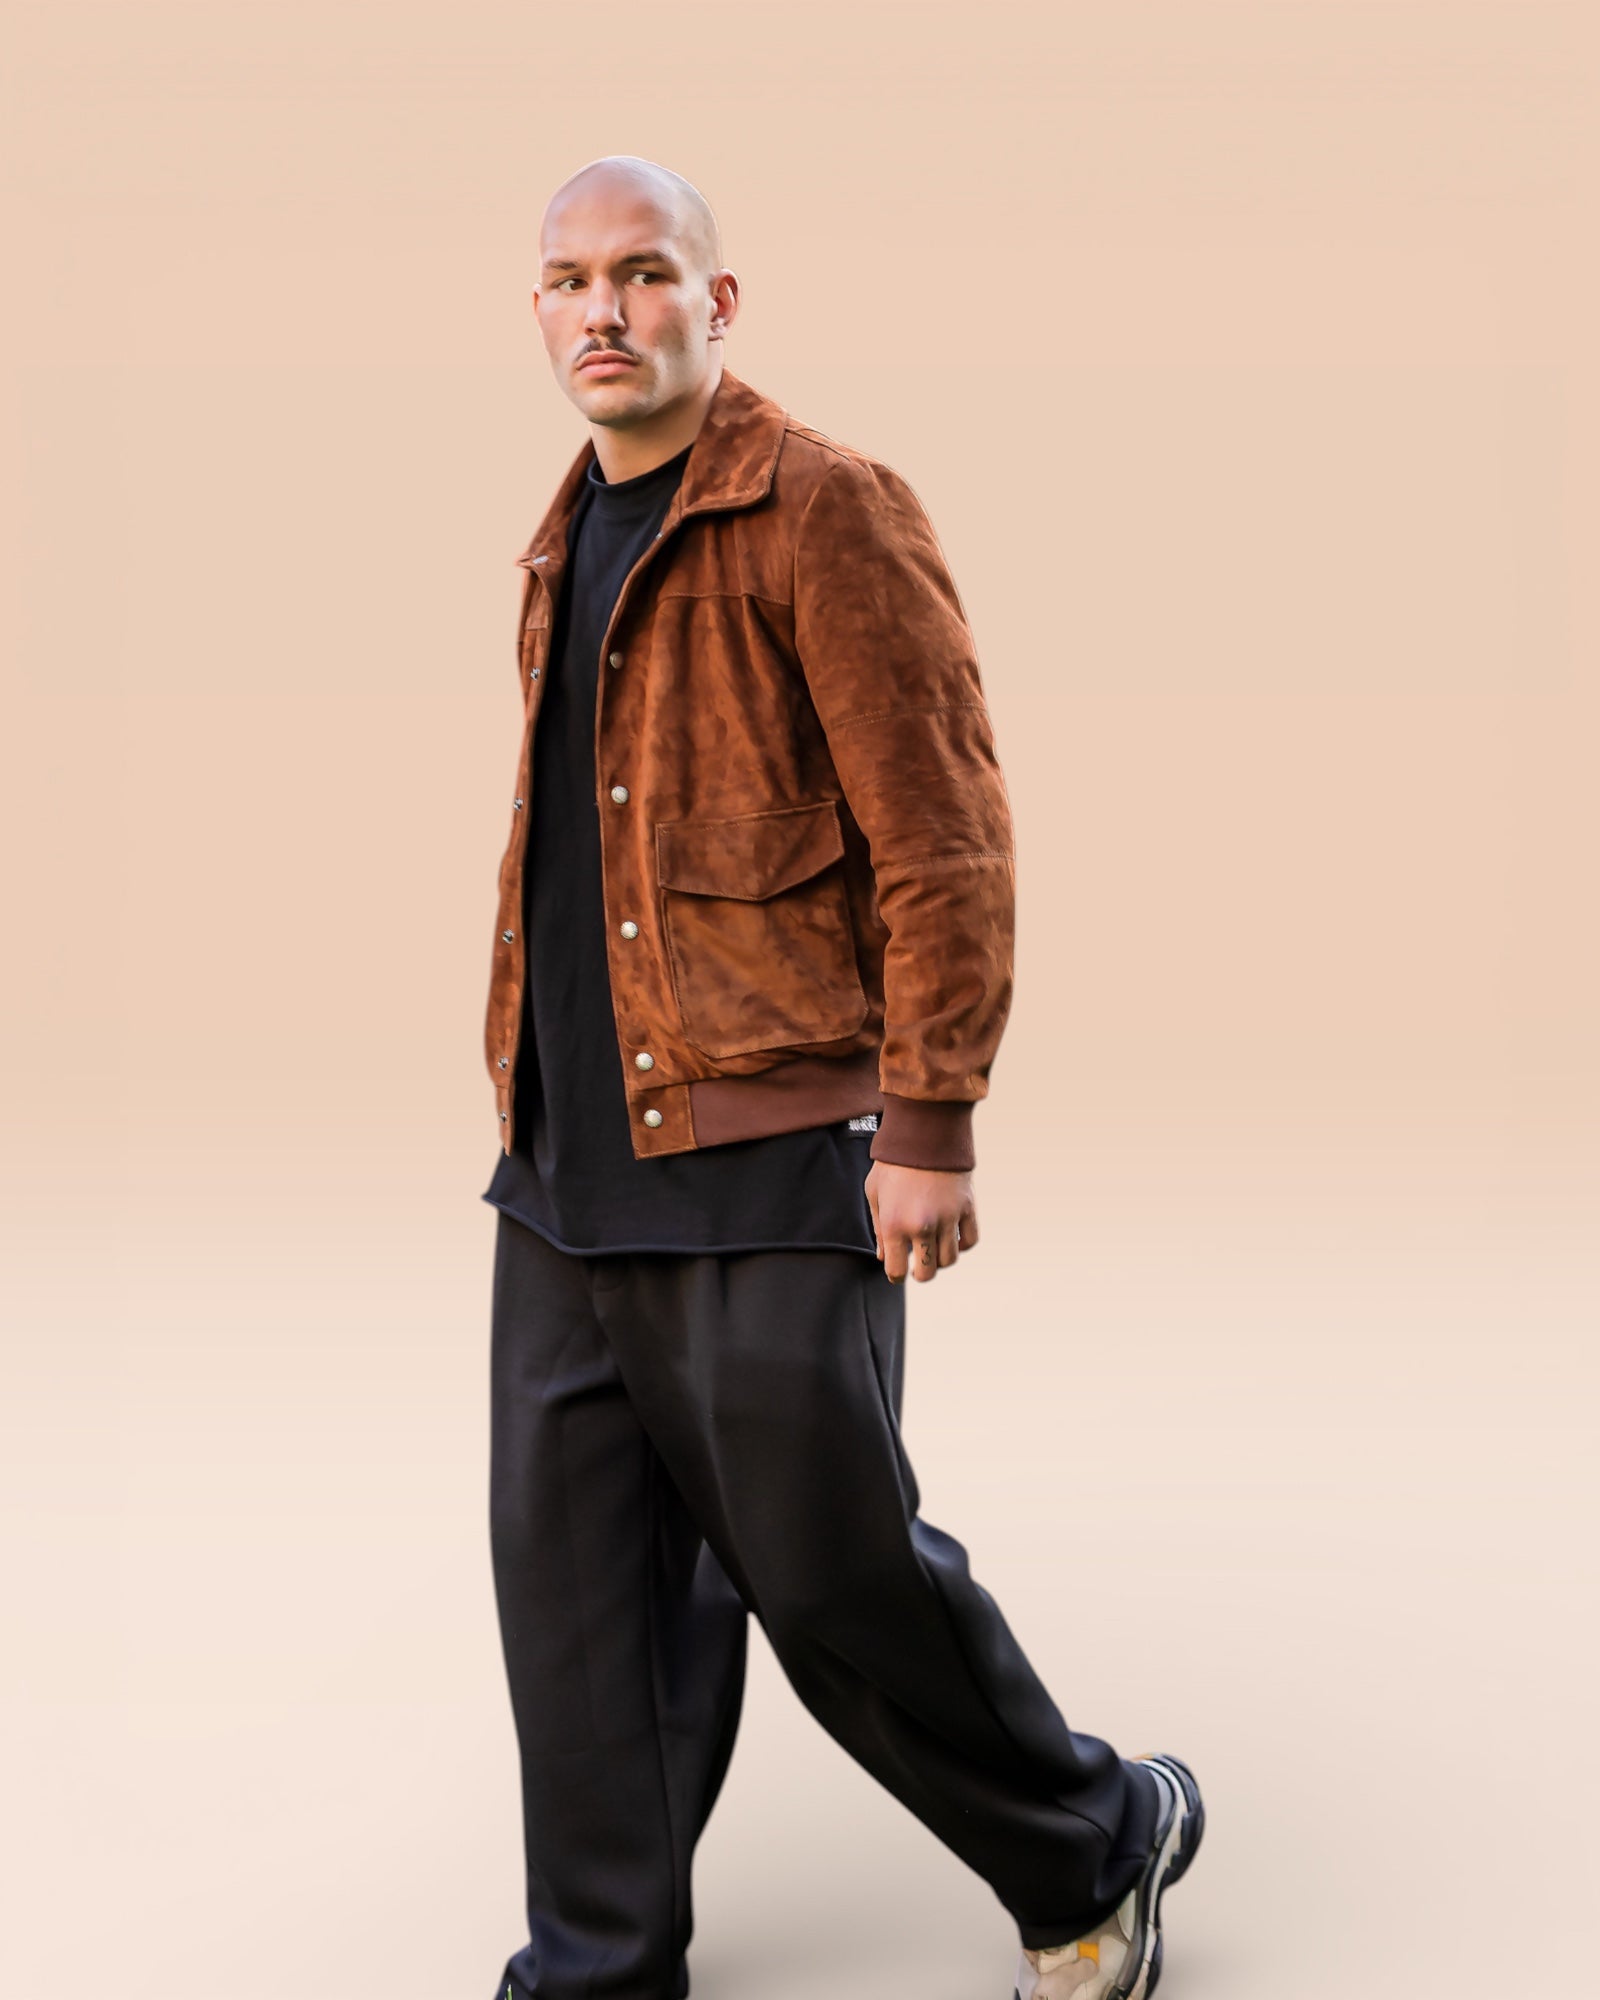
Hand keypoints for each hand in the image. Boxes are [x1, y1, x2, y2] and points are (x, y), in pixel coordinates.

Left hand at [864, 1160, 978, 1283]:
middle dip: (920, 1272)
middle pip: (926, 1273)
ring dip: (940, 1259)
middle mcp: (921, 1227)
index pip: (897, 1271)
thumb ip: (879, 1228)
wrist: (924, 1132)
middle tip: (917, 1263)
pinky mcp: (967, 1208)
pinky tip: (951, 1237)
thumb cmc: (893, 1162)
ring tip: (932, 1247)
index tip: (898, 1269)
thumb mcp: (875, 1193)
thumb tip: (885, 1256)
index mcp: (894, 1225)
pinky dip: (961, 1244)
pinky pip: (969, 1241)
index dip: (896, 1274)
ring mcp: (947, 1218)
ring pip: (949, 1260)